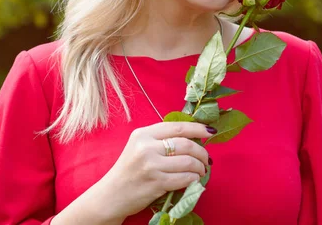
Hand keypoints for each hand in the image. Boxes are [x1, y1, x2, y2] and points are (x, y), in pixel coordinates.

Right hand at [97, 122, 214, 221]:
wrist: (111, 195)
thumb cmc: (129, 170)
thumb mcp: (140, 146)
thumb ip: (161, 138)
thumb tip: (194, 135)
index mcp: (143, 134)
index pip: (177, 127)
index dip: (198, 128)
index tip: (210, 131)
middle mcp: (146, 147)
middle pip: (186, 144)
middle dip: (202, 152)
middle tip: (208, 158)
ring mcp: (151, 166)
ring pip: (188, 162)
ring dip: (200, 166)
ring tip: (202, 170)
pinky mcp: (156, 183)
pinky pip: (184, 178)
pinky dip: (194, 178)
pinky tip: (194, 179)